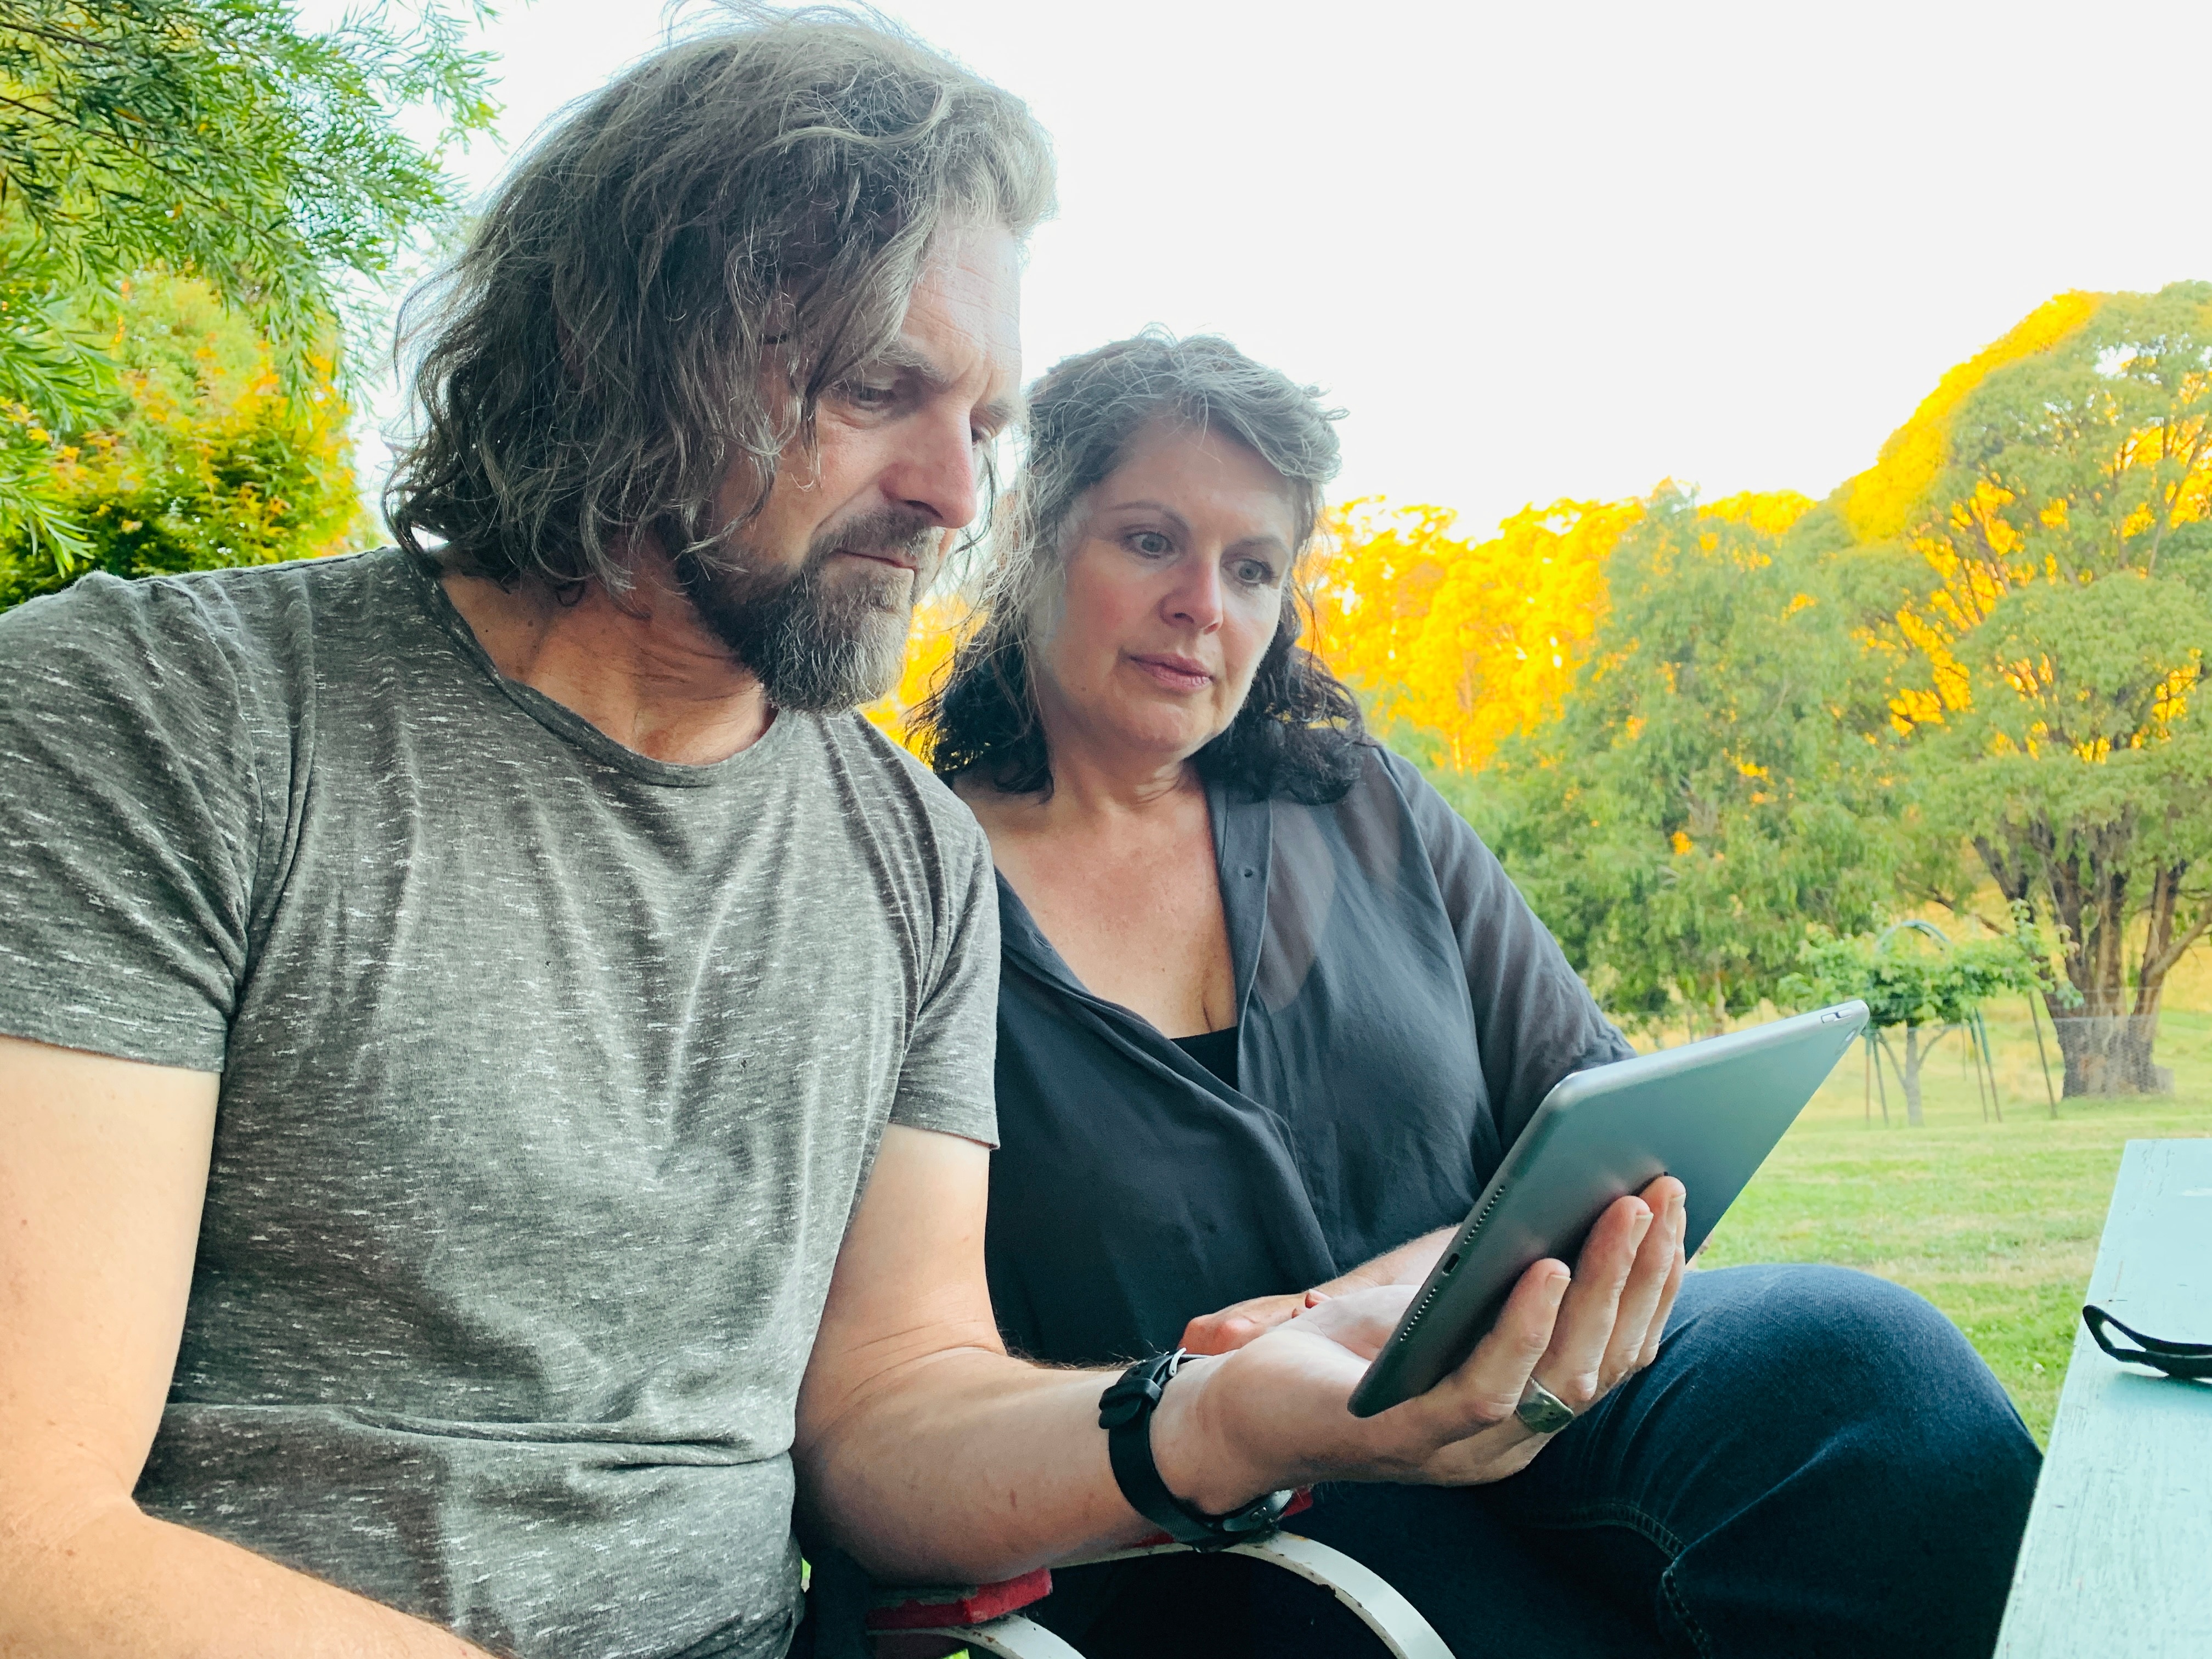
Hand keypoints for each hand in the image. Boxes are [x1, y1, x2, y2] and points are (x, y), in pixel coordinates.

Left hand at [1151, 1176, 1686, 1508]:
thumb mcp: (1441, 1299)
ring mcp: (1464, 1450)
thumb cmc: (1351, 1347)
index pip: (1619, 1352)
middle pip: (1606, 1360)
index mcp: (1530, 1409)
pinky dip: (1522, 1330)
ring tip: (1620, 1210)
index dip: (1657, 1284)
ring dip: (1602, 1288)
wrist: (1245, 1404)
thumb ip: (1504, 1272)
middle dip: (1644, 1271)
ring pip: (1561, 1377)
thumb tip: (1571, 1192)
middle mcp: (1511, 1442)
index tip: (1679, 1207)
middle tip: (1664, 1187)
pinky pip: (1485, 1392)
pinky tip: (1544, 1268)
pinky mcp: (1405, 1440)